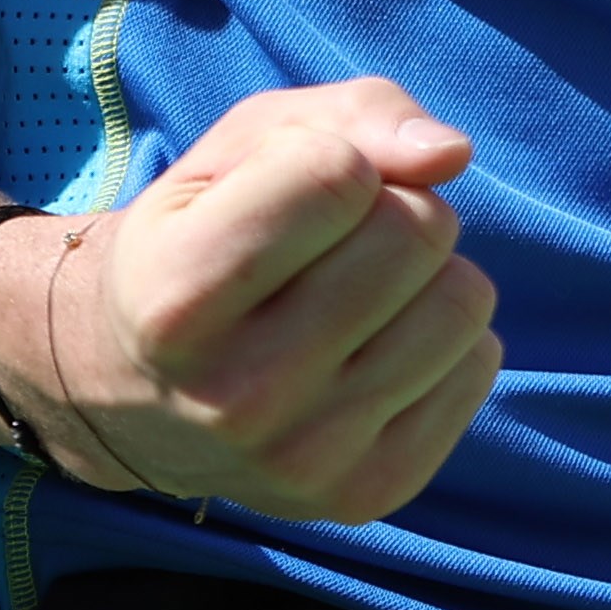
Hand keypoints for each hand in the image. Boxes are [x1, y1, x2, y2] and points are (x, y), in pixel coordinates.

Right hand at [24, 77, 498, 522]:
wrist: (132, 391)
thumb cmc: (202, 235)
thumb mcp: (242, 147)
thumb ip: (353, 116)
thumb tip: (453, 153)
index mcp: (176, 297)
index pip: (337, 174)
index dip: (327, 157)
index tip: (282, 190)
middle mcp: (235, 395)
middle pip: (415, 234)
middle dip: (392, 209)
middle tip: (333, 242)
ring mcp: (304, 457)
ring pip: (462, 301)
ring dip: (427, 274)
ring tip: (358, 293)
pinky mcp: (364, 493)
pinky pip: (478, 364)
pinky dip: (444, 339)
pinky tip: (373, 350)